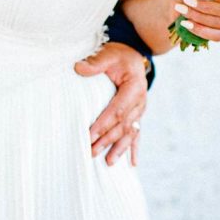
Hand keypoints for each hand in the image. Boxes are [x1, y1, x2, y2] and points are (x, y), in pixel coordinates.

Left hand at [74, 42, 147, 165]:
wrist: (133, 55)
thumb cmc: (118, 55)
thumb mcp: (108, 55)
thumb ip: (95, 63)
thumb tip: (78, 68)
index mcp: (134, 88)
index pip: (117, 110)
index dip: (103, 124)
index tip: (89, 135)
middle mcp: (140, 102)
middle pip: (123, 125)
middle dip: (107, 140)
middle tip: (91, 152)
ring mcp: (140, 110)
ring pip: (130, 133)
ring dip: (120, 148)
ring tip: (109, 163)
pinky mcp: (138, 115)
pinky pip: (137, 134)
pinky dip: (134, 149)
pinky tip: (132, 164)